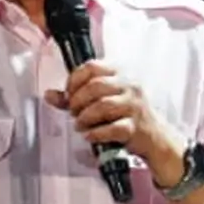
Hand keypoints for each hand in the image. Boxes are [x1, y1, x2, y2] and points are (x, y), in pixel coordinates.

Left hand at [44, 61, 183, 179]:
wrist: (154, 137)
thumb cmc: (125, 116)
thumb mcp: (102, 101)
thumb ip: (75, 97)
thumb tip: (49, 95)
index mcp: (120, 74)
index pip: (91, 67)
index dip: (74, 81)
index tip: (69, 94)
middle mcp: (129, 85)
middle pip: (95, 86)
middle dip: (78, 101)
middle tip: (73, 112)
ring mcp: (134, 106)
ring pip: (103, 106)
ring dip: (85, 117)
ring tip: (80, 125)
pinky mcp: (136, 127)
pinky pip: (112, 128)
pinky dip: (96, 133)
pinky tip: (89, 135)